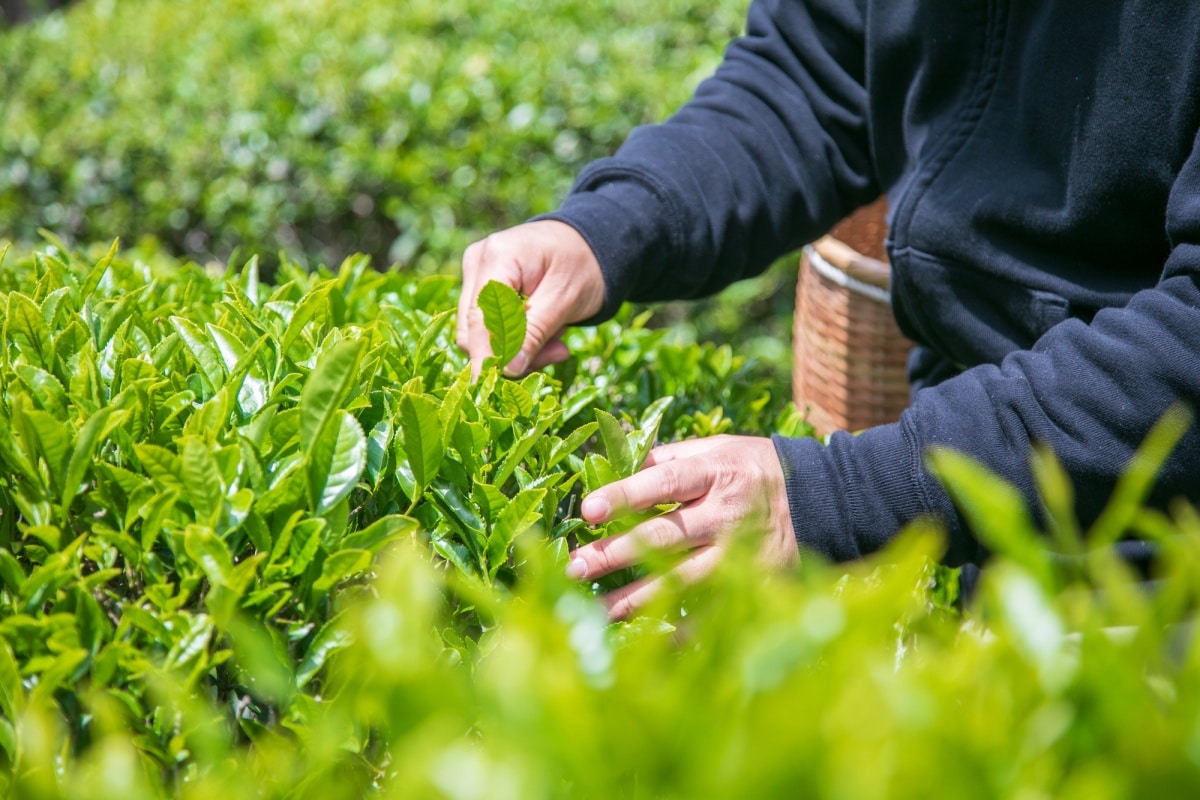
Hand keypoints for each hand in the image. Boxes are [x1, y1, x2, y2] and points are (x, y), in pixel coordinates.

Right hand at [457, 220, 605, 376]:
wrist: (590, 244)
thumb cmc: (583, 264)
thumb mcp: (566, 299)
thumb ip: (535, 332)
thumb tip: (507, 370)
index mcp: (497, 256)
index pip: (479, 317)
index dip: (487, 356)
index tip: (501, 385)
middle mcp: (478, 262)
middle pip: (474, 328)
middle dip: (511, 353)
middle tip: (557, 354)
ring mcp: (478, 274)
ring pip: (481, 333)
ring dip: (519, 349)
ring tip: (558, 342)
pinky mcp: (485, 288)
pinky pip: (491, 327)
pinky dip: (519, 339)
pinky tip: (548, 334)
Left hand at [568, 435, 798, 619]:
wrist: (825, 501)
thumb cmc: (755, 470)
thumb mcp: (719, 449)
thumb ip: (669, 458)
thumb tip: (615, 465)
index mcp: (716, 472)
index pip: (664, 482)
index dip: (625, 495)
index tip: (588, 510)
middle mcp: (727, 513)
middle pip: (664, 537)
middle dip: (615, 554)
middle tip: (573, 569)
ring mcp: (742, 554)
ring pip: (680, 581)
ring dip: (634, 599)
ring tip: (594, 612)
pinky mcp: (755, 586)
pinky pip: (711, 614)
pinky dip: (677, 629)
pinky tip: (643, 639)